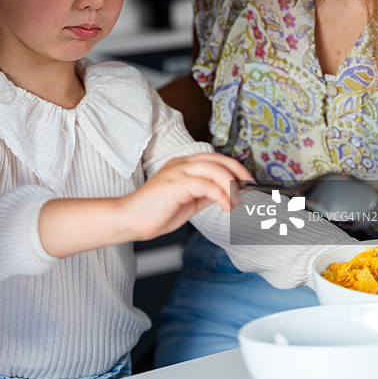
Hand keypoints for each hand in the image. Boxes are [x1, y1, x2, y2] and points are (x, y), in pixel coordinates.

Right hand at [121, 152, 252, 241]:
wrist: (129, 220)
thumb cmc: (154, 213)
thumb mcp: (187, 202)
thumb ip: (205, 194)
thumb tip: (227, 194)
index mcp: (183, 165)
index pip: (215, 158)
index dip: (234, 167)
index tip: (247, 182)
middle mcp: (181, 164)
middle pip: (217, 160)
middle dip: (237, 172)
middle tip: (248, 188)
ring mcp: (177, 172)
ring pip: (213, 169)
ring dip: (230, 186)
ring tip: (237, 202)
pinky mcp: (175, 184)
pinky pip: (205, 185)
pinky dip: (220, 195)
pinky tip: (226, 207)